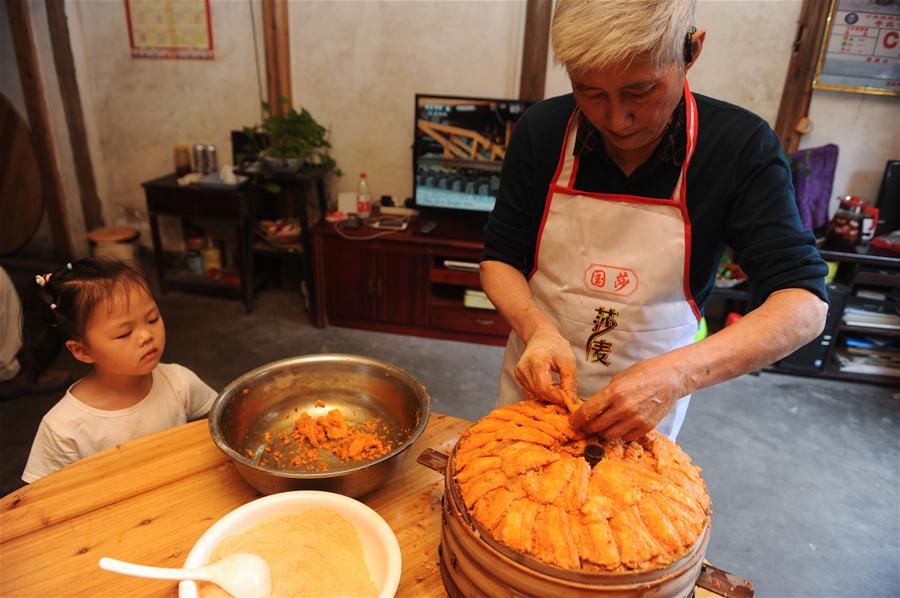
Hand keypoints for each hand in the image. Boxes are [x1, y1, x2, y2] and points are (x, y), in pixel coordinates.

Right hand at [515, 328, 576, 406]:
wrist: (541, 338)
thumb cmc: (556, 347)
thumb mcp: (568, 361)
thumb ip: (570, 381)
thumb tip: (571, 400)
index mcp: (536, 361)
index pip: (543, 388)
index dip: (556, 397)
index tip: (568, 399)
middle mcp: (524, 368)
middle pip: (538, 393)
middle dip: (553, 398)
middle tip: (566, 395)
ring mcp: (519, 374)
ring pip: (534, 395)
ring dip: (548, 397)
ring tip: (558, 389)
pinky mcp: (518, 378)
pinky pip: (530, 393)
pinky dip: (541, 394)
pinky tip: (550, 388)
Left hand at [570, 357, 688, 439]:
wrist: (670, 378)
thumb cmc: (644, 373)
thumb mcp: (619, 377)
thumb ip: (606, 392)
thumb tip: (593, 405)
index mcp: (614, 392)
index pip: (587, 412)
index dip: (576, 420)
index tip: (572, 423)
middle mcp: (623, 408)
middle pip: (596, 426)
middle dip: (588, 427)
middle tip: (586, 426)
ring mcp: (636, 419)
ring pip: (609, 435)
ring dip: (604, 432)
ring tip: (604, 426)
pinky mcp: (647, 427)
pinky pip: (626, 437)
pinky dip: (621, 434)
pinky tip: (621, 425)